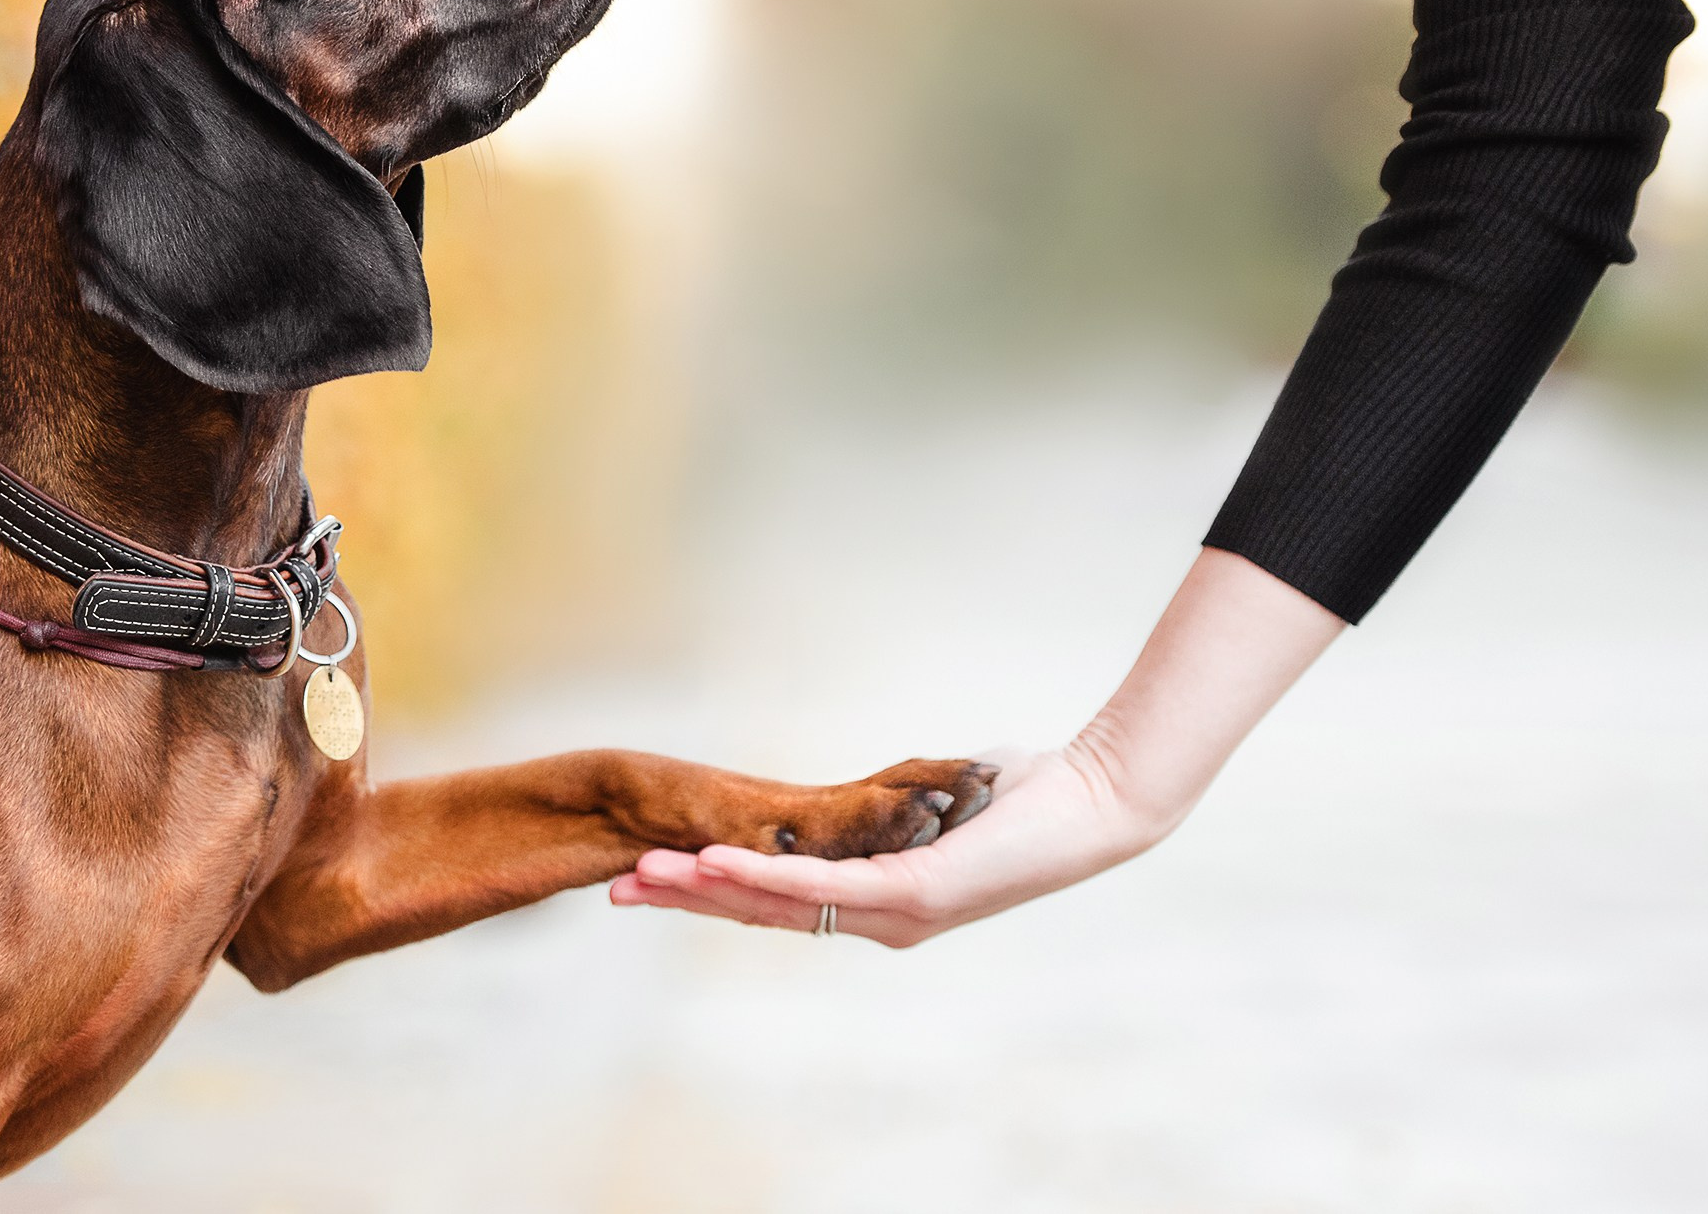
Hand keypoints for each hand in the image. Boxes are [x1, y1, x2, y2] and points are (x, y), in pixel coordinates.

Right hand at [610, 741, 1160, 945]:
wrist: (1092, 801)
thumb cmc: (1020, 796)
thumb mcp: (932, 798)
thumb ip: (886, 805)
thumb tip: (863, 788)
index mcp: (880, 901)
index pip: (777, 902)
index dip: (711, 893)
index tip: (651, 878)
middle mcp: (881, 920)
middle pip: (761, 914)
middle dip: (683, 902)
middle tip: (615, 893)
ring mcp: (895, 912)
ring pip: (778, 906)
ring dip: (702, 892)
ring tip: (642, 880)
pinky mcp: (913, 892)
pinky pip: (820, 884)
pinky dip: (759, 876)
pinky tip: (711, 868)